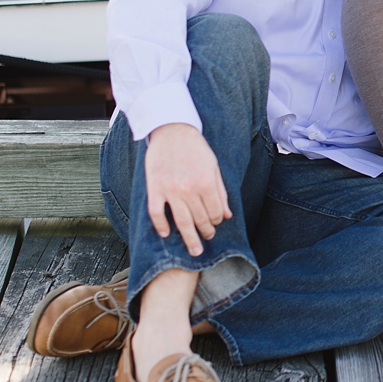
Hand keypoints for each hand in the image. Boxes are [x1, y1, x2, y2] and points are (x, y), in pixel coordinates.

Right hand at [145, 123, 231, 256]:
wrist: (172, 131)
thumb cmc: (196, 148)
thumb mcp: (214, 168)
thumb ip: (221, 192)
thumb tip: (228, 215)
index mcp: (206, 183)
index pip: (215, 213)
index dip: (217, 221)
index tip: (215, 224)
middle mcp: (189, 189)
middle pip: (199, 220)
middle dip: (205, 233)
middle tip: (206, 240)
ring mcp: (170, 190)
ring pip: (181, 221)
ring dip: (189, 238)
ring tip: (194, 250)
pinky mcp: (154, 188)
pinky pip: (156, 213)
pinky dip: (160, 225)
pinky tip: (165, 234)